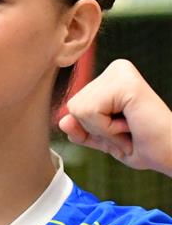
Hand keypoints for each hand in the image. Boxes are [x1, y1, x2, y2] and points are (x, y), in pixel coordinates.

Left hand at [60, 59, 171, 176]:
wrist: (171, 154)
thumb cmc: (143, 145)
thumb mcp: (102, 139)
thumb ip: (80, 130)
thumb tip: (63, 120)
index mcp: (110, 79)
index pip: (73, 107)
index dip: (92, 128)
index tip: (121, 129)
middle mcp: (116, 70)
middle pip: (73, 106)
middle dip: (97, 129)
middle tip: (127, 129)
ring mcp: (121, 72)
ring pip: (79, 110)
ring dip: (104, 130)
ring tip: (130, 127)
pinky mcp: (125, 82)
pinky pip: (90, 112)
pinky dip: (107, 129)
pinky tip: (131, 124)